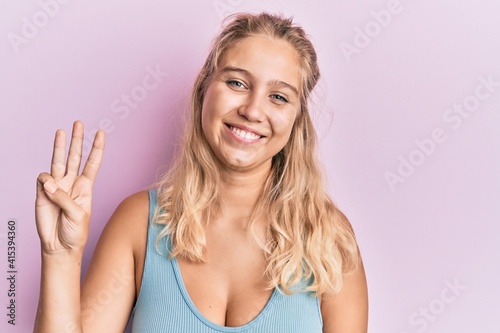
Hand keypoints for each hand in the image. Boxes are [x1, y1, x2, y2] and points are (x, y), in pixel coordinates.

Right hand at [35, 121, 104, 253]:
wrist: (60, 246)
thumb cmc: (75, 232)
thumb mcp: (77, 215)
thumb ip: (64, 198)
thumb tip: (48, 183)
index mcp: (86, 187)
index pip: (93, 163)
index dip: (96, 148)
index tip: (101, 133)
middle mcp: (72, 183)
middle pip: (75, 157)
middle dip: (77, 140)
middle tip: (79, 123)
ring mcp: (57, 186)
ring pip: (58, 161)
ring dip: (59, 146)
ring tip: (61, 131)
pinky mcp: (42, 192)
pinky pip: (42, 179)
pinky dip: (44, 180)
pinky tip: (47, 188)